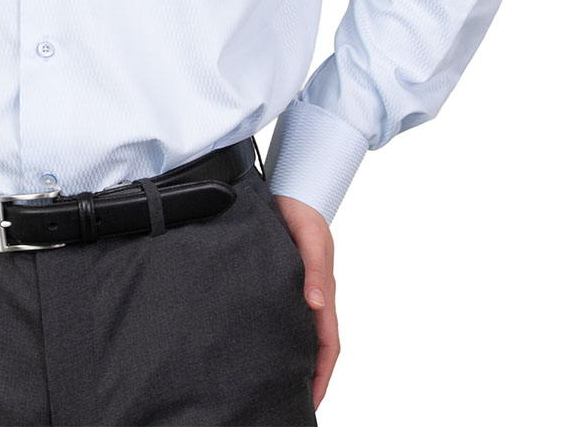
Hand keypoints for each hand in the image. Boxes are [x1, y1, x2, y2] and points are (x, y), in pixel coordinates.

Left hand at [273, 195, 337, 411]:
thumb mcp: (309, 240)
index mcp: (324, 292)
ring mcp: (302, 290)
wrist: (293, 192)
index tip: (312, 399)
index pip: (328, 344)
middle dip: (310, 376)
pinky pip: (289, 315)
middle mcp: (315, 296)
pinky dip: (284, 335)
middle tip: (293, 403)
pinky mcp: (287, 281)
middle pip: (317, 346)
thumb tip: (316, 305)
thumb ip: (312, 271)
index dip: (322, 374)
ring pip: (303, 333)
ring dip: (297, 358)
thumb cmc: (303, 215)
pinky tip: (266, 344)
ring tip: (278, 382)